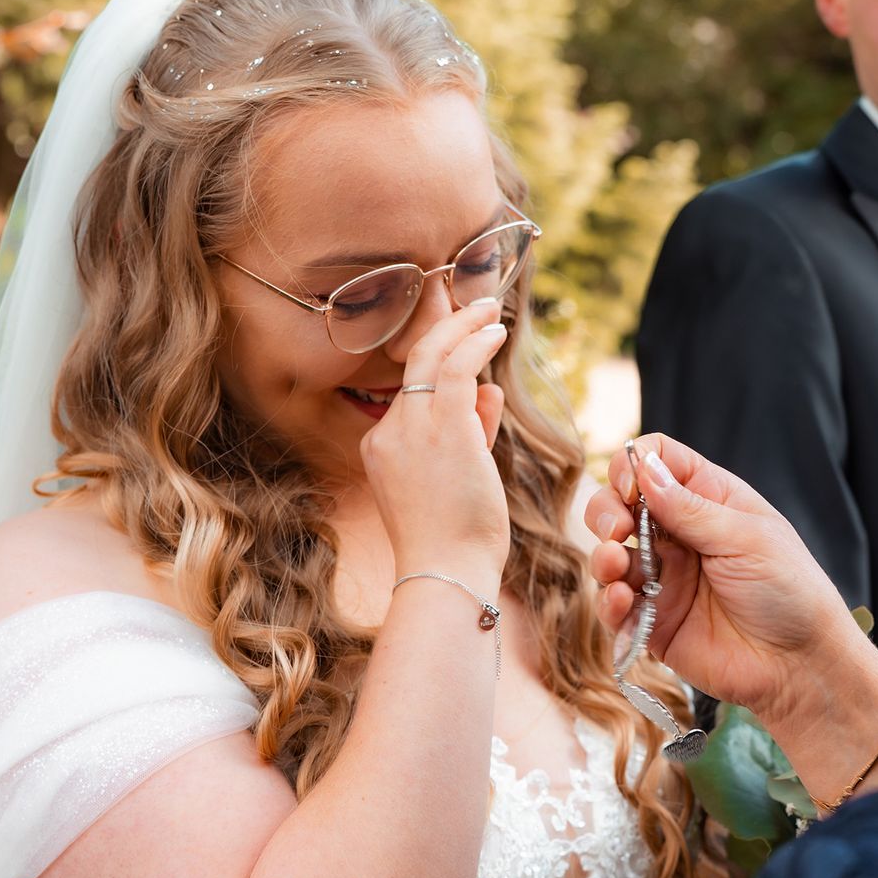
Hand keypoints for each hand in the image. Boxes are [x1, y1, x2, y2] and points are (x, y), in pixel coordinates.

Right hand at [362, 300, 509, 585]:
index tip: (472, 343)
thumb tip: (486, 390)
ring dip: (463, 325)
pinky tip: (495, 330)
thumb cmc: (455, 540)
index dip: (449, 371)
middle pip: (415, 365)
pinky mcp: (442, 429)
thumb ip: (469, 431)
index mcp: (381, 447)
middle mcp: (388, 432)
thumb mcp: (459, 479)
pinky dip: (476, 342)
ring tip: (489, 309)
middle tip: (473, 304)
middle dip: (445, 327)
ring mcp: (410, 429)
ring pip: (433, 356)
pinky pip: (457, 367)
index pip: (415, 395)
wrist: (446, 573)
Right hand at [586, 435, 877, 725]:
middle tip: (617, 531)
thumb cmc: (790, 591)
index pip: (657, 463)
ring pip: (609, 555)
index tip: (630, 488)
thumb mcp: (745, 537)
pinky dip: (608, 601)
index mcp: (708, 501)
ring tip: (616, 566)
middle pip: (620, 506)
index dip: (634, 466)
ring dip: (603, 557)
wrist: (799, 664)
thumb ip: (690, 507)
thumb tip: (644, 467)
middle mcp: (679, 536)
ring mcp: (663, 579)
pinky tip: (621, 600)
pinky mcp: (652, 622)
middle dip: (607, 512)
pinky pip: (614, 607)